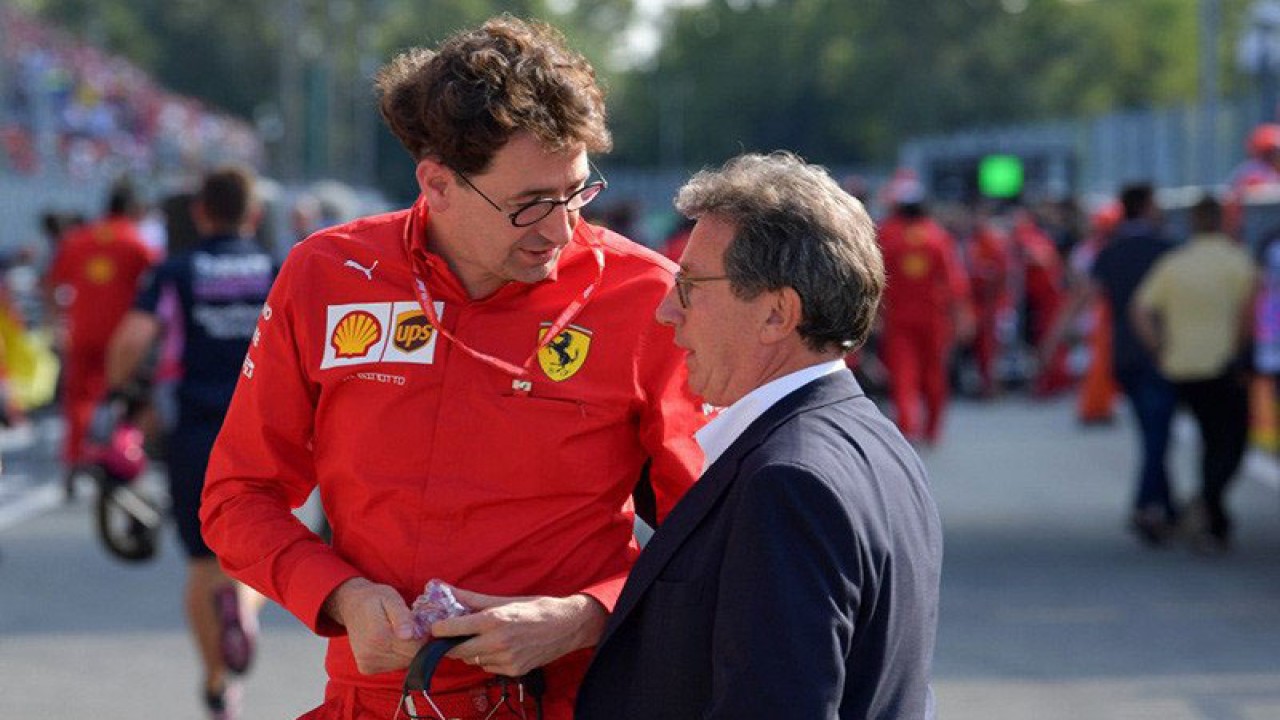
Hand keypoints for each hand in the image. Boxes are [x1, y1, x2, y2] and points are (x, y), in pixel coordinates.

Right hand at [324, 578, 421, 674]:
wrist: (351, 605)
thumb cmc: (375, 599)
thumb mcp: (391, 598)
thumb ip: (402, 616)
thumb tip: (408, 635)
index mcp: (379, 635)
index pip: (414, 648)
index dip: (422, 637)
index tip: (418, 625)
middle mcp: (371, 654)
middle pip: (410, 658)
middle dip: (415, 644)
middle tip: (409, 628)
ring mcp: (367, 663)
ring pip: (402, 664)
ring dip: (406, 651)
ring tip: (398, 634)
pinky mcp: (366, 668)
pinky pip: (392, 667)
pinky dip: (396, 657)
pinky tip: (390, 643)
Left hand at [430, 588, 606, 677]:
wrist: (567, 626)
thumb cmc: (537, 608)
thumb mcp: (505, 599)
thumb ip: (473, 599)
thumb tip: (448, 590)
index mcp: (494, 620)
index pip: (454, 629)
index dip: (440, 629)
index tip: (435, 627)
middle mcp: (498, 642)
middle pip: (458, 651)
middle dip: (451, 644)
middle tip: (453, 636)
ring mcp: (506, 659)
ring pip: (473, 661)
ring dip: (471, 652)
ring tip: (482, 638)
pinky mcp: (513, 671)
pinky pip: (488, 667)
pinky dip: (487, 659)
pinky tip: (498, 648)